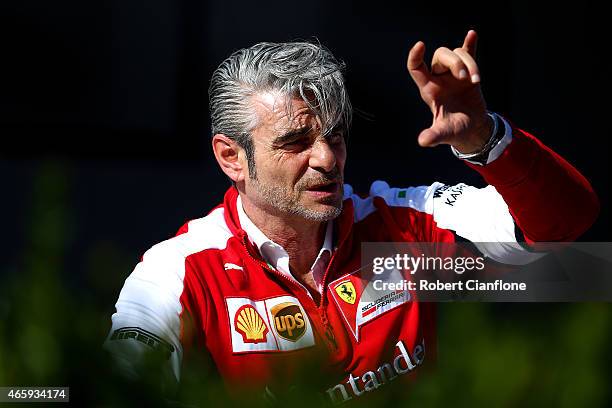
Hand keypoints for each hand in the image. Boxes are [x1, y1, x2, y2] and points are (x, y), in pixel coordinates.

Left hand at [407, 30, 492, 153]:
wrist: (472, 129)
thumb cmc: (454, 131)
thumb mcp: (444, 133)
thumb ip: (434, 135)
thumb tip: (423, 141)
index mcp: (429, 89)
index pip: (416, 68)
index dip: (415, 56)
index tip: (420, 45)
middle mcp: (439, 78)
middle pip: (441, 55)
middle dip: (455, 62)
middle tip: (465, 78)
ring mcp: (453, 74)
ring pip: (458, 54)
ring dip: (469, 63)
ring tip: (476, 81)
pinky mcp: (468, 72)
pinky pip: (468, 53)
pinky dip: (470, 44)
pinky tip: (472, 34)